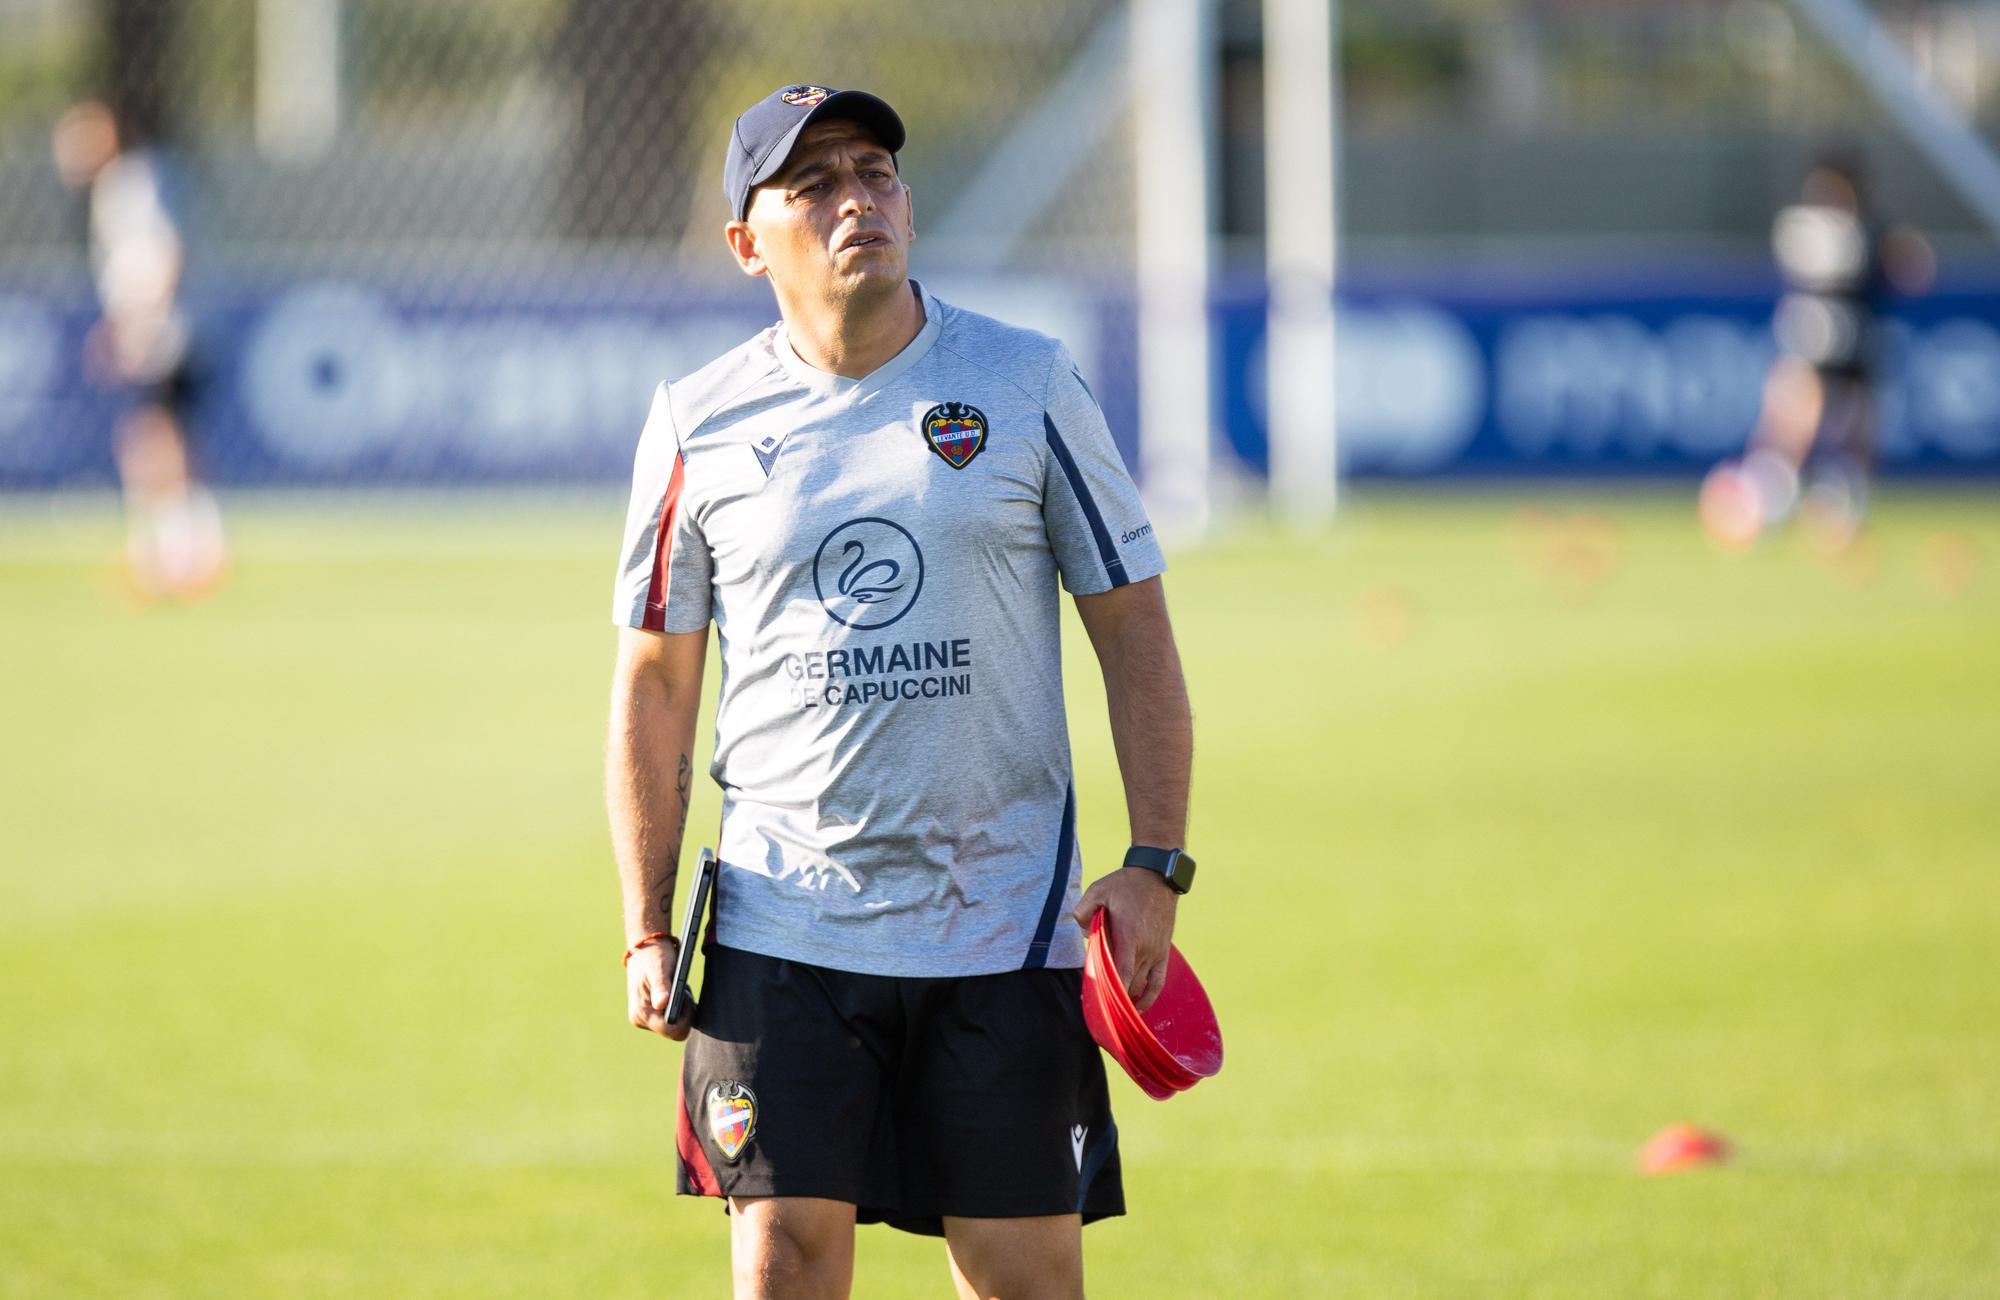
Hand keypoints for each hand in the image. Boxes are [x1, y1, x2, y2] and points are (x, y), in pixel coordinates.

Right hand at [626, 937, 693, 1039]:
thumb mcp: (659, 968)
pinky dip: (676, 1005)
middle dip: (684, 1012)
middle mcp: (641, 1019)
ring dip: (680, 1007)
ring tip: (674, 987)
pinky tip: (672, 990)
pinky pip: (670, 1017)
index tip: (685, 995)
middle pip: (675, 1030)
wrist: (645, 946)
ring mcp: (644, 1018)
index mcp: (642, 1013)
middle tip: (681, 989)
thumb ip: (661, 987)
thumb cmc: (654, 955)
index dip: (686, 1016)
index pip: (673, 1031)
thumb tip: (661, 1004)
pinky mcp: (649, 1013)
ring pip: (674, 1024)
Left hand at [1072, 867, 1178, 1012]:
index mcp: (1129, 936)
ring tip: (1113, 1009)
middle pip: (1129, 984)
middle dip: (1113, 996)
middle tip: (1096, 1006)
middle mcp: (1145, 949)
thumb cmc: (1126, 884)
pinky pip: (1158, 982)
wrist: (1157, 876)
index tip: (1098, 1004)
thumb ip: (1083, 912)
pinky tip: (1139, 1007)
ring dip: (1128, 998)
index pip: (1122, 974)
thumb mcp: (1098, 890)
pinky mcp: (1164, 952)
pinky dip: (1150, 997)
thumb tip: (1083, 934)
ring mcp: (1157, 952)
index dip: (1111, 992)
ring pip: (1142, 986)